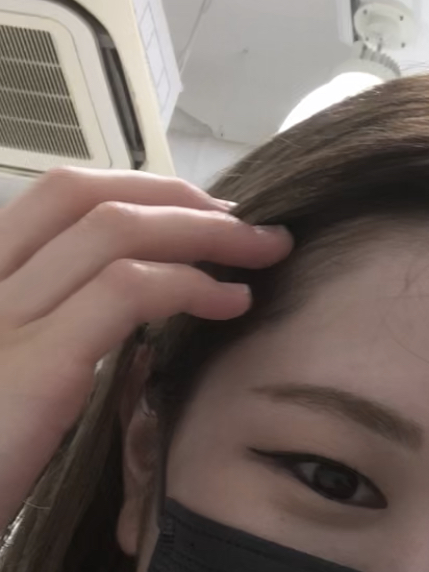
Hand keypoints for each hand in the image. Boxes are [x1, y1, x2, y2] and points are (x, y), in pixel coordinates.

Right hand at [0, 167, 291, 526]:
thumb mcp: (15, 383)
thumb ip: (57, 338)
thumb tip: (130, 316)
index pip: (60, 195)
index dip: (140, 188)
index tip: (203, 212)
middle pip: (91, 199)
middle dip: (182, 200)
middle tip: (249, 226)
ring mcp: (4, 320)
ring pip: (115, 233)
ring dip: (204, 235)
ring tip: (260, 255)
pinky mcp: (36, 367)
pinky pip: (126, 294)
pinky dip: (191, 286)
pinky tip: (232, 303)